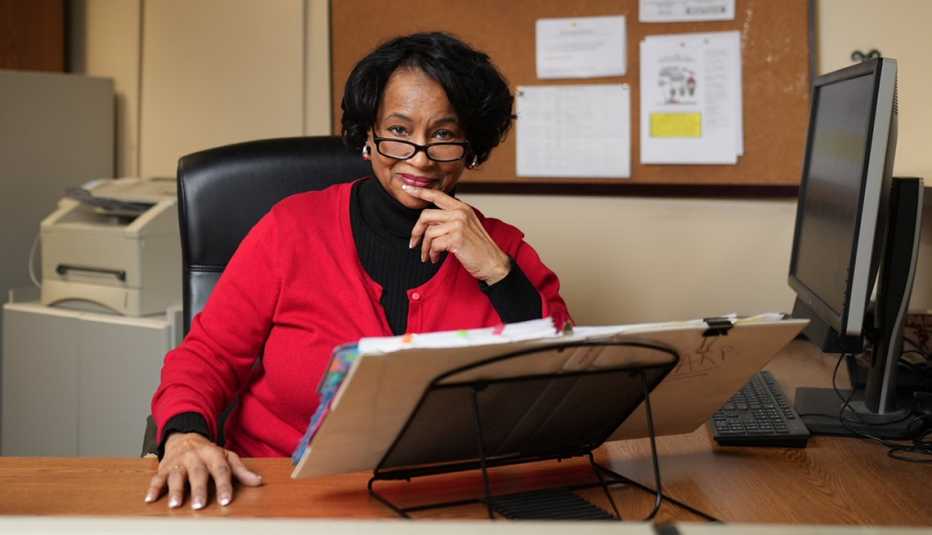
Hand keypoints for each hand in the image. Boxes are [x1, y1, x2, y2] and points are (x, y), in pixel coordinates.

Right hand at [145, 432, 262, 508]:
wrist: (186, 437)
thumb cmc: (210, 453)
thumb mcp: (227, 457)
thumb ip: (241, 471)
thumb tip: (258, 482)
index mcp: (213, 454)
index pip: (220, 470)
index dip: (224, 485)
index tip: (226, 501)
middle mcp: (195, 457)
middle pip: (198, 473)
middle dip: (199, 490)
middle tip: (200, 506)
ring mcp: (178, 462)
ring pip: (176, 475)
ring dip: (176, 490)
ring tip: (176, 505)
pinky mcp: (164, 467)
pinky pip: (157, 478)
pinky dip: (153, 488)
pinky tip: (150, 499)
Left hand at [403, 184, 510, 283]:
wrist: (492, 262)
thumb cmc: (478, 248)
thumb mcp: (466, 226)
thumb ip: (450, 219)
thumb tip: (428, 222)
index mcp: (461, 207)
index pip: (437, 194)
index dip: (420, 191)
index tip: (407, 187)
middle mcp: (460, 212)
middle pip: (425, 215)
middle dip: (416, 231)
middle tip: (414, 243)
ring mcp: (458, 224)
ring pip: (429, 232)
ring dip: (425, 248)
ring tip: (429, 256)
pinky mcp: (457, 238)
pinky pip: (434, 244)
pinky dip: (432, 254)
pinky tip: (436, 258)